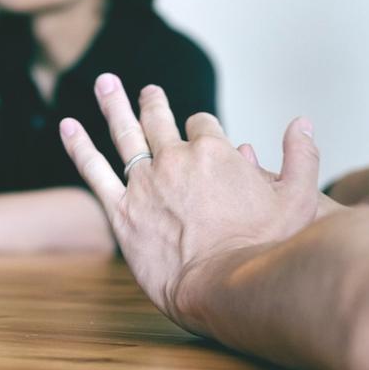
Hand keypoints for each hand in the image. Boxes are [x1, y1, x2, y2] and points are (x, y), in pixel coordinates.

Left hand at [59, 73, 329, 334]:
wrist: (225, 286)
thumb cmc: (265, 248)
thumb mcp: (299, 199)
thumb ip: (302, 157)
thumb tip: (302, 123)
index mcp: (214, 151)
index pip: (202, 125)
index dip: (202, 129)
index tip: (201, 135)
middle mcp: (175, 159)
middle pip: (160, 120)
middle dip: (153, 102)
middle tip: (148, 91)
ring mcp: (145, 183)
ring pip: (125, 134)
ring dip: (114, 105)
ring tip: (106, 83)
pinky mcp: (121, 212)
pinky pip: (93, 171)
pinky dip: (78, 146)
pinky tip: (66, 126)